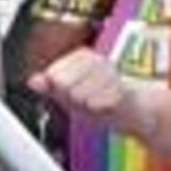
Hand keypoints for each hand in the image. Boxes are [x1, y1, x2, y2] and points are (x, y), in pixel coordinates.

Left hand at [29, 44, 149, 139]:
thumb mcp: (71, 96)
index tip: (77, 93)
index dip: (62, 92)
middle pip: (64, 84)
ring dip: (88, 105)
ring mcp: (111, 73)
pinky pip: (98, 102)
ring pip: (79, 94)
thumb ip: (51, 88)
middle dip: (74, 99)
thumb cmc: (102, 102)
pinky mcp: (123, 88)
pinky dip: (100, 109)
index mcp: (81, 57)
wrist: (138, 112)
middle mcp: (96, 60)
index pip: (53, 76)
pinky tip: (108, 106)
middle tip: (90, 100)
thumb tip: (32, 81)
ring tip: (100, 103)